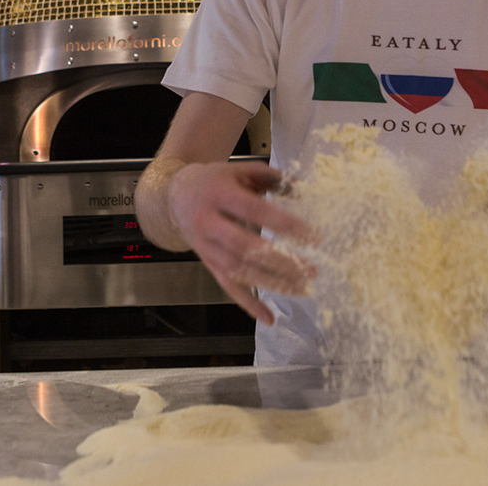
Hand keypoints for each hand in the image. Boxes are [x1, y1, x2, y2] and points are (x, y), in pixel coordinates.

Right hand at [169, 161, 316, 323]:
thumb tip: (301, 186)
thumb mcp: (239, 169)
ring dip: (271, 283)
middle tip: (311, 269)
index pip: (255, 212)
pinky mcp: (207, 264)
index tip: (313, 236)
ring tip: (302, 289)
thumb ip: (269, 175)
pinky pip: (228, 287)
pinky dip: (248, 304)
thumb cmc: (214, 181)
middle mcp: (209, 223)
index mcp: (220, 195)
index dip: (284, 225)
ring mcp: (206, 247)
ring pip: (238, 271)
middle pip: (245, 247)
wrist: (175, 197)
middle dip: (281, 261)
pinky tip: (269, 317)